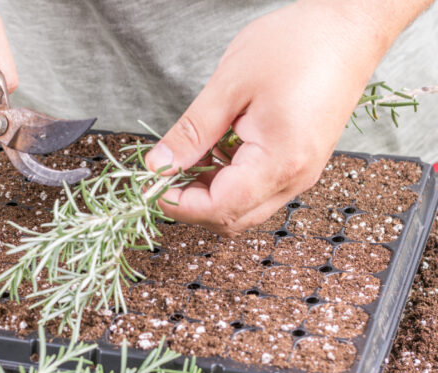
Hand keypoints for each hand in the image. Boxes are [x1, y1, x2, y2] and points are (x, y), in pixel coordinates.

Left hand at [145, 0, 429, 235]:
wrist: (348, 28)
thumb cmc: (297, 46)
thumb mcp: (229, 87)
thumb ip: (191, 133)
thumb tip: (159, 164)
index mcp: (279, 162)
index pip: (218, 209)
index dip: (178, 203)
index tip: (152, 183)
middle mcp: (295, 177)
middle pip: (232, 218)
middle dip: (191, 203)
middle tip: (164, 171)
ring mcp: (301, 173)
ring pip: (244, 207)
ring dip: (209, 191)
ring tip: (187, 155)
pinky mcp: (301, 162)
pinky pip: (258, 189)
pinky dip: (229, 180)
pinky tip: (214, 150)